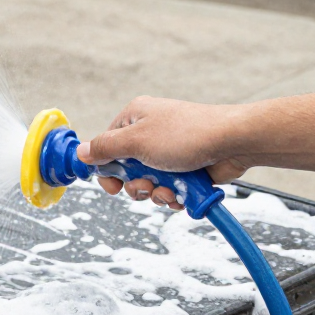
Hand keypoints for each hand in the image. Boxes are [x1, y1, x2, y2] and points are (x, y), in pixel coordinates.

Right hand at [78, 96, 253, 209]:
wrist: (234, 142)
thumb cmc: (188, 135)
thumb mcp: (136, 141)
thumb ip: (104, 148)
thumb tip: (80, 152)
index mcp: (135, 118)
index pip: (107, 146)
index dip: (106, 169)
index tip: (111, 184)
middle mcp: (151, 133)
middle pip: (126, 169)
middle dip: (135, 185)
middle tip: (145, 185)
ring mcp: (169, 151)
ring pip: (148, 183)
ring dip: (155, 193)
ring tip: (169, 190)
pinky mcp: (186, 167)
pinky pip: (168, 188)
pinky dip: (173, 195)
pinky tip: (181, 193)